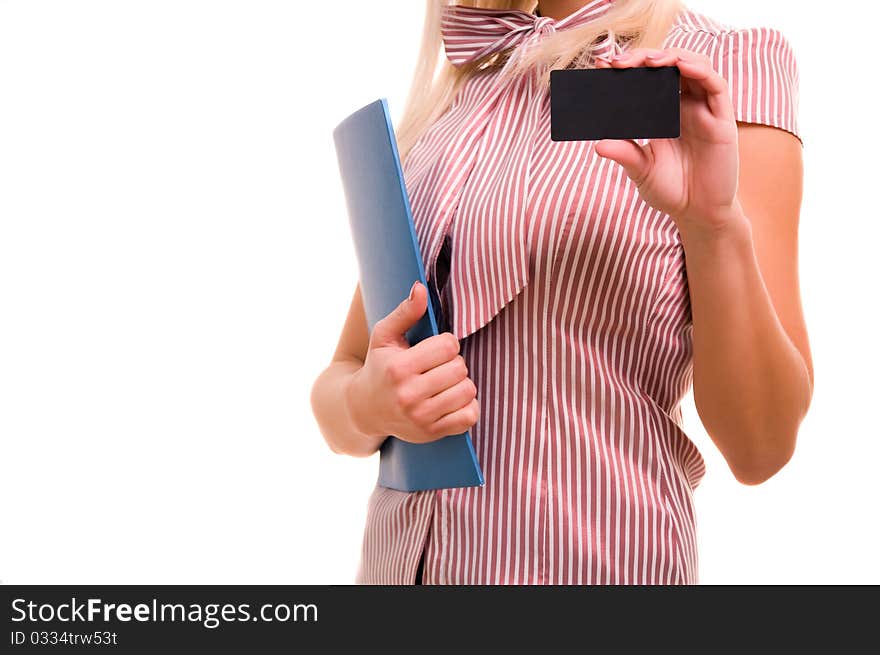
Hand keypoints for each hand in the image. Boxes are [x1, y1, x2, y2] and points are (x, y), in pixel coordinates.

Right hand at [344, 281, 479, 444]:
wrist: (365, 409)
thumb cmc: (378, 367)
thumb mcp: (384, 336)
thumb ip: (405, 312)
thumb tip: (420, 288)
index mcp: (398, 368)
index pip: (449, 346)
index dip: (447, 343)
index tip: (436, 348)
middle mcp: (409, 395)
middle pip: (460, 368)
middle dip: (454, 363)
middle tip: (439, 366)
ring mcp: (421, 417)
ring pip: (467, 390)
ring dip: (462, 383)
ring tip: (446, 382)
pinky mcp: (431, 433)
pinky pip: (469, 417)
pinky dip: (468, 406)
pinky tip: (453, 400)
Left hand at [593, 47, 741, 233]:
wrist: (698, 214)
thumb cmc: (671, 191)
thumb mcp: (641, 171)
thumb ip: (624, 154)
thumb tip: (598, 144)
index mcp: (664, 114)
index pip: (648, 80)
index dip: (629, 69)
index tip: (603, 65)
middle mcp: (685, 106)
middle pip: (670, 67)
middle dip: (645, 58)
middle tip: (620, 62)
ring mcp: (705, 111)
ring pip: (695, 67)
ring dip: (673, 58)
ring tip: (649, 61)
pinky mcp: (723, 120)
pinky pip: (716, 86)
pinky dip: (699, 70)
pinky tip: (681, 67)